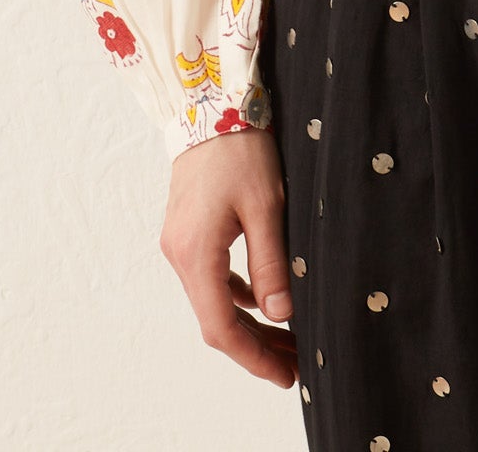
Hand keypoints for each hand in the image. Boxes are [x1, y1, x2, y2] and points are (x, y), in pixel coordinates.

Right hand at [159, 126, 298, 387]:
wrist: (210, 102)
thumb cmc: (240, 148)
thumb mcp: (265, 206)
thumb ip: (271, 263)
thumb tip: (283, 315)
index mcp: (196, 253)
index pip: (221, 328)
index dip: (254, 357)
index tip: (286, 375)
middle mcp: (180, 254)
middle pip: (217, 319)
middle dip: (256, 345)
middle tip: (296, 363)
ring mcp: (181, 243)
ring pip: (214, 299)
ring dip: (250, 322)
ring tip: (289, 336)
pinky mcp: (189, 230)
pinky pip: (213, 277)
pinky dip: (239, 295)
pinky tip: (268, 298)